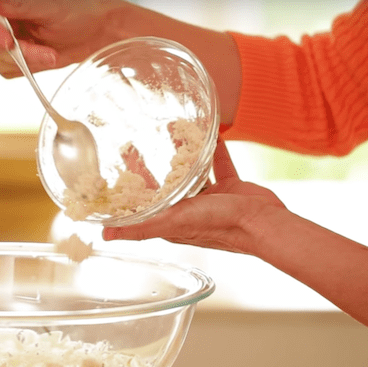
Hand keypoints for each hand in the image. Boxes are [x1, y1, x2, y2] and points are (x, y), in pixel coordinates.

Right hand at [0, 0, 124, 77]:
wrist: (92, 34)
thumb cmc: (75, 13)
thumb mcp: (49, 5)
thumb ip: (19, 2)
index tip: (8, 42)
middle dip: (14, 52)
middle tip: (41, 52)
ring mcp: (3, 40)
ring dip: (24, 61)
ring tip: (49, 54)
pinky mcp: (12, 59)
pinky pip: (6, 71)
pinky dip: (27, 69)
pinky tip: (45, 58)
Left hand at [103, 138, 286, 254]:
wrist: (263, 223)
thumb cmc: (219, 225)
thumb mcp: (174, 222)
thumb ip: (141, 228)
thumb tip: (104, 235)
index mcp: (171, 221)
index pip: (143, 203)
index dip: (128, 188)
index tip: (116, 169)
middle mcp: (188, 211)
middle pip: (162, 186)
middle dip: (148, 168)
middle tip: (134, 145)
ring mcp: (211, 200)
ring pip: (190, 174)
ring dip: (182, 155)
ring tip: (171, 131)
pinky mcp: (231, 189)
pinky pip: (220, 165)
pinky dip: (216, 150)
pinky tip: (212, 133)